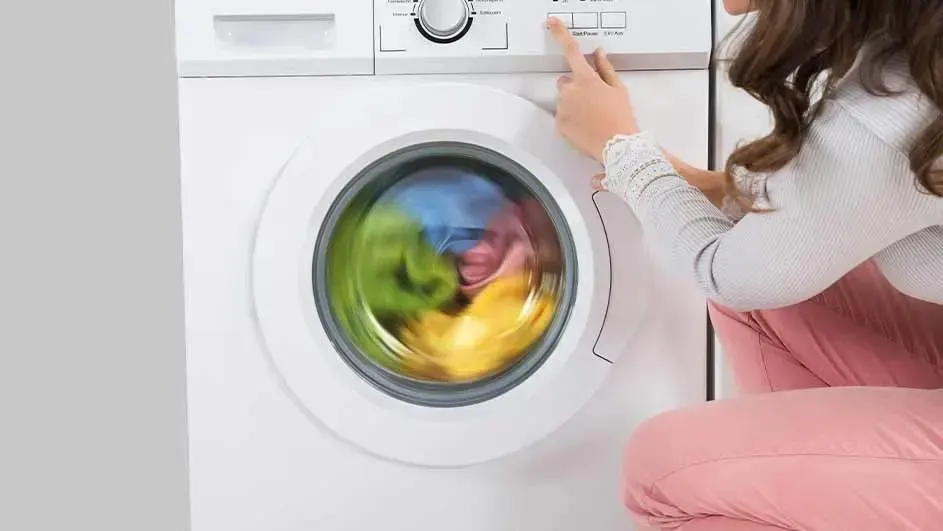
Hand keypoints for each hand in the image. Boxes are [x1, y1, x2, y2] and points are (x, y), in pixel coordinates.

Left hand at [548, 18, 638, 163]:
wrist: (617, 146)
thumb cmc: (621, 118)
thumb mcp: (618, 89)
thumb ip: (606, 68)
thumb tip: (599, 54)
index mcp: (586, 78)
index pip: (571, 50)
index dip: (560, 33)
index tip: (552, 23)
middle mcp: (570, 91)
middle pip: (565, 81)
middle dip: (576, 87)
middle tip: (593, 100)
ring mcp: (562, 108)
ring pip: (563, 100)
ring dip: (573, 104)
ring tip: (591, 117)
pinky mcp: (559, 124)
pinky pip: (561, 116)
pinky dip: (570, 119)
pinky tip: (585, 126)